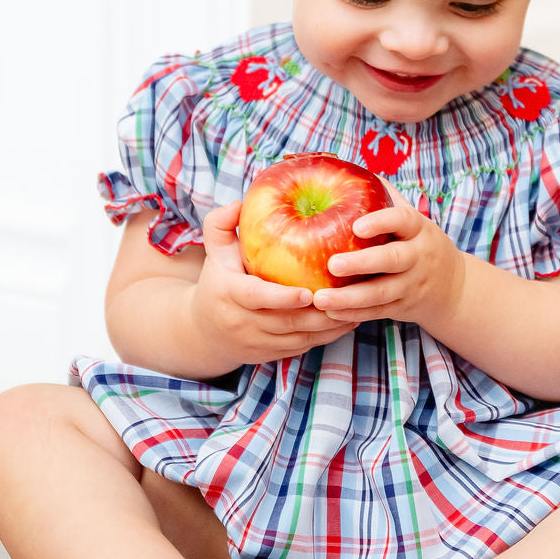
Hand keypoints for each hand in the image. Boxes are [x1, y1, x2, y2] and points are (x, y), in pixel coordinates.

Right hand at [194, 200, 359, 366]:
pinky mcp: (269, 355)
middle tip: (349, 296)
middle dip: (320, 314)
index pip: (256, 298)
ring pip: (299, 339)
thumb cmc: (216, 280)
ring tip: (357, 308)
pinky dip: (325, 338)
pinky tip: (347, 321)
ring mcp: (256, 343)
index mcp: (229, 294)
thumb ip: (220, 224)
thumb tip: (240, 203)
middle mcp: (242, 322)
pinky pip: (301, 348)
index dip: (282, 298)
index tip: (308, 293)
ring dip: (330, 328)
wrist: (202, 330)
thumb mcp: (214, 250)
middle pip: (286, 323)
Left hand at [310, 181, 465, 329]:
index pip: (403, 220)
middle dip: (362, 263)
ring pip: (382, 293)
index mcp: (419, 228)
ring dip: (350, 298)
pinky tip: (330, 313)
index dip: (381, 222)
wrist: (453, 287)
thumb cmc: (417, 242)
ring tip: (321, 299)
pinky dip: (354, 314)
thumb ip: (383, 196)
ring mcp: (413, 285)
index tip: (356, 226)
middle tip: (332, 264)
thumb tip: (344, 168)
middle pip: (393, 260)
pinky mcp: (404, 308)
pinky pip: (378, 312)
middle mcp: (419, 256)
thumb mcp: (411, 218)